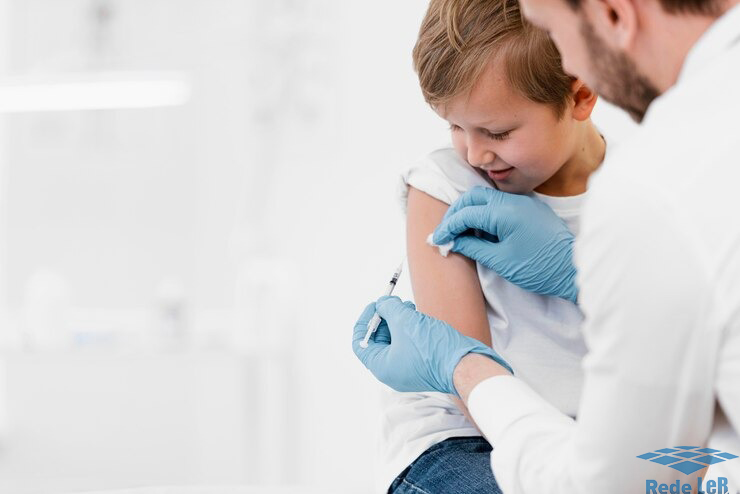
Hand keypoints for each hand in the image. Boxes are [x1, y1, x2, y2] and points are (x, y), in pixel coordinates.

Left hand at [352, 296, 511, 394]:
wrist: (465, 364)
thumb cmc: (433, 348)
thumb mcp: (404, 321)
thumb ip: (388, 309)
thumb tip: (382, 304)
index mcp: (381, 367)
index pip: (361, 342)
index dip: (366, 320)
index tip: (376, 305)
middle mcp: (392, 371)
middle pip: (378, 340)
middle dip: (385, 318)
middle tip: (394, 303)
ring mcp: (407, 369)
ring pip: (394, 340)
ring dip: (399, 321)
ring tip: (410, 309)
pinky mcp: (421, 365)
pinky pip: (408, 344)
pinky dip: (410, 329)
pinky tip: (419, 318)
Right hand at [433, 186, 578, 302]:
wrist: (574, 270)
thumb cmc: (539, 268)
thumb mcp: (500, 261)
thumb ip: (473, 247)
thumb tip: (453, 241)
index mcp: (504, 213)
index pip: (465, 213)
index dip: (447, 227)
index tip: (436, 240)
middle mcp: (514, 201)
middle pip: (473, 197)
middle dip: (456, 213)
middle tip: (447, 233)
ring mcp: (524, 203)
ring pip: (487, 198)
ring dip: (470, 211)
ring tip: (462, 233)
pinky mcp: (531, 209)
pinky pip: (501, 203)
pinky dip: (486, 212)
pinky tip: (483, 231)